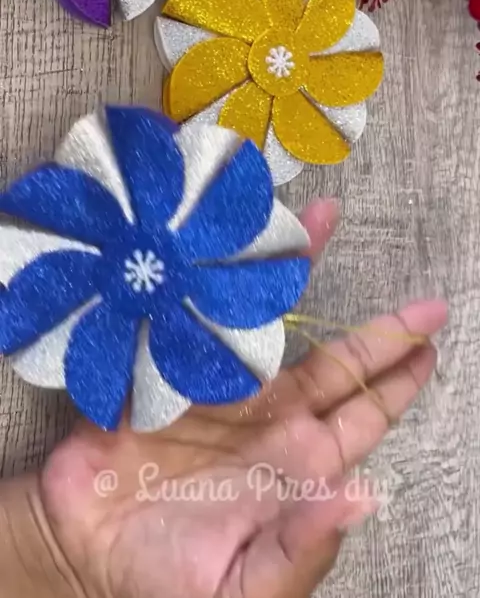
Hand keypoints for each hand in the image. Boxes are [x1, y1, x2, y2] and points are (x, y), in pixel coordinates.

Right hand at [0, 200, 446, 597]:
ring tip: (322, 222)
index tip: (431, 338)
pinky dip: (218, 281)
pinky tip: (236, 245)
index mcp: (296, 462)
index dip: (397, 377)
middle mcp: (267, 415)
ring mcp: (222, 386)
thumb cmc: (171, 579)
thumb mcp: (247, 584)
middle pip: (333, 362)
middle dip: (377, 330)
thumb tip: (361, 497)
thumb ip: (302, 547)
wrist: (87, 550)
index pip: (360, 412)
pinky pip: (203, 317)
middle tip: (417, 295)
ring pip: (272, 324)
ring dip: (295, 278)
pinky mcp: (172, 369)